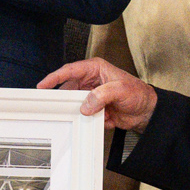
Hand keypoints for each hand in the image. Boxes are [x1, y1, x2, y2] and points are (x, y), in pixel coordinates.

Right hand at [40, 56, 156, 133]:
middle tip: (51, 104)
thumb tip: (86, 105)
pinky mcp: (93, 109)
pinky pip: (81, 114)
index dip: (54, 77)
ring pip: (73, 102)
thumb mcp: (120, 89)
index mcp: (95, 69)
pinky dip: (82, 118)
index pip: (70, 71)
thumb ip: (101, 95)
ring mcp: (90, 96)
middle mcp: (90, 81)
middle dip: (61, 96)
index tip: (43, 85)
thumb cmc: (138, 94)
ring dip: (73, 109)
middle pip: (68, 87)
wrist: (146, 112)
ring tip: (72, 114)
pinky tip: (89, 119)